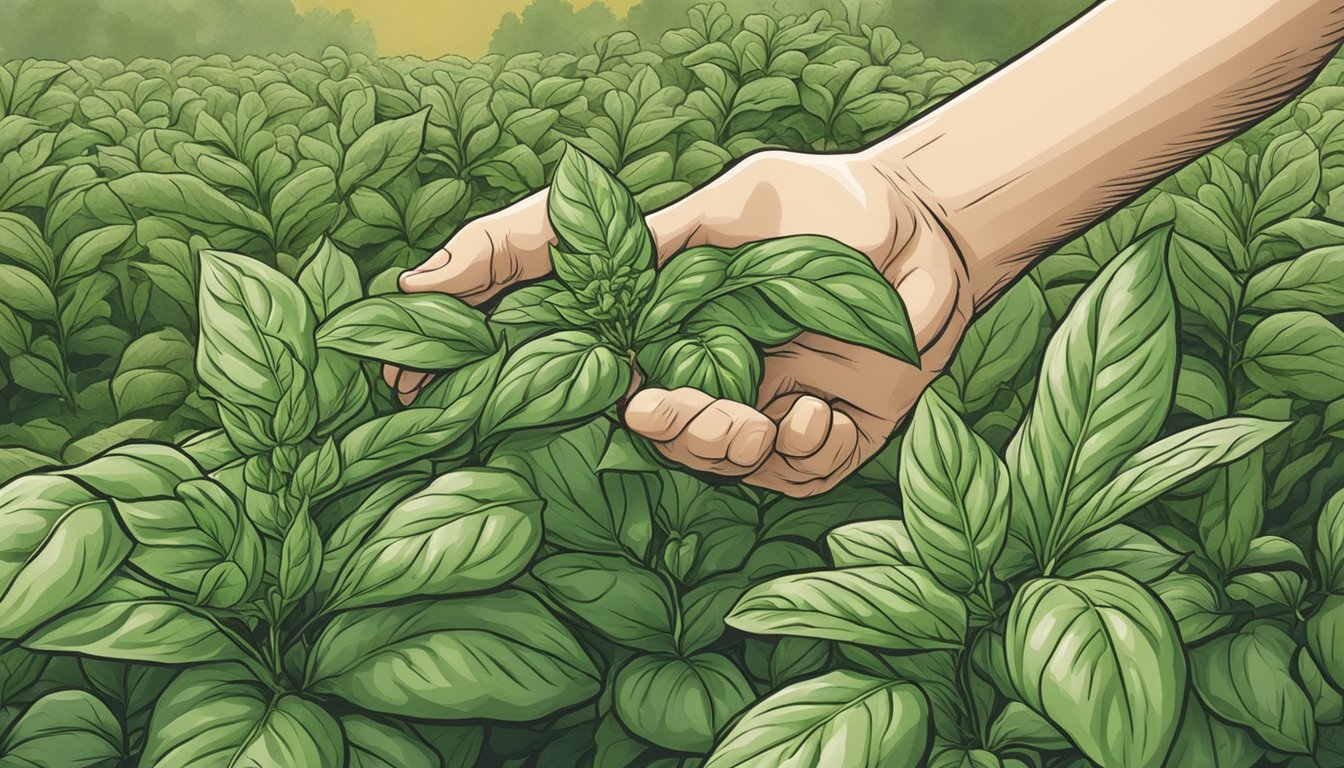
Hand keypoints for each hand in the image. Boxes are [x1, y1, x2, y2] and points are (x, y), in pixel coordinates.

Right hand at [388, 150, 972, 495]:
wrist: (930, 230)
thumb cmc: (814, 207)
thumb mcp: (706, 209)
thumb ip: (599, 241)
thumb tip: (441, 269)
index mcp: (655, 321)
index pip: (551, 355)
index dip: (483, 374)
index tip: (408, 384)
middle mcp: (696, 371)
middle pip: (634, 425)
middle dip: (649, 429)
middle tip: (653, 403)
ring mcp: (757, 410)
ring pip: (706, 460)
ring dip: (715, 445)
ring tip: (744, 412)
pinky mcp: (821, 439)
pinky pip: (790, 472)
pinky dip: (798, 449)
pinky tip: (816, 406)